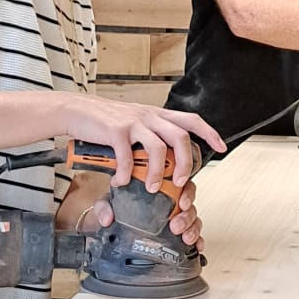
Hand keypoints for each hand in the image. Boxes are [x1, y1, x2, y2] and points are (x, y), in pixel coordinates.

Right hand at [60, 95, 224, 189]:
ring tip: (152, 188)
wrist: (76, 110)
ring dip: (158, 173)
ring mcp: (133, 122)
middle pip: (180, 137)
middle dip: (185, 163)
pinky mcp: (115, 130)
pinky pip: (127, 156)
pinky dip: (125, 173)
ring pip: (157, 148)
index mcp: (156, 115)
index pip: (191, 119)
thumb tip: (162, 163)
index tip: (221, 147)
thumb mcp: (134, 124)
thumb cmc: (105, 121)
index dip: (209, 133)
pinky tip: (120, 182)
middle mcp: (149, 116)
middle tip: (182, 182)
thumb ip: (149, 138)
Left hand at [92, 179, 203, 248]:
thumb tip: (107, 218)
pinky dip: (198, 240)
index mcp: (158, 185)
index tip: (180, 201)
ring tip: (184, 237)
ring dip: (192, 227)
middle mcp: (170, 198)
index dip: (185, 191)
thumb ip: (104, 206)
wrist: (115, 226)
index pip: (179, 182)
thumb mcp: (109, 203)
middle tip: (175, 225)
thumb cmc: (118, 208)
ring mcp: (176, 214)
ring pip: (193, 217)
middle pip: (189, 201)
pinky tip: (197, 246)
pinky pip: (194, 232)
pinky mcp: (179, 230)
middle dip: (186, 215)